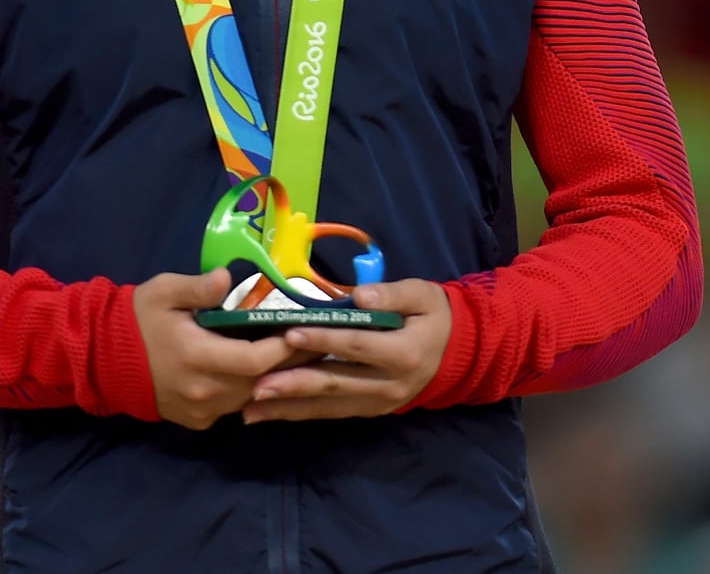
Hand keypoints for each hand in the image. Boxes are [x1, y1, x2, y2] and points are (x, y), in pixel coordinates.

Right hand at [133, 269, 317, 429]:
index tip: (307, 330)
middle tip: (317, 341)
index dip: (287, 348)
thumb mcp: (163, 292)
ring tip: (299, 355)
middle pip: (262, 382)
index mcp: (198, 357)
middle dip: (292, 363)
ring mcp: (200, 410)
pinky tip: (266, 373)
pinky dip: (252, 391)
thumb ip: (198, 287)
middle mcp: (204, 390)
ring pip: (252, 397)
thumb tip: (227, 278)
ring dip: (275, 378)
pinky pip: (234, 407)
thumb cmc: (137, 320)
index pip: (257, 360)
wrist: (102, 360)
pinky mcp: (196, 420)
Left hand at [242, 279, 451, 423]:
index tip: (289, 335)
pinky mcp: (369, 411)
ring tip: (252, 409)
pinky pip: (332, 413)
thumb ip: (391, 295)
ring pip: (328, 406)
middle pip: (336, 384)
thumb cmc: (434, 315)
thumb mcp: (422, 294)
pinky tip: (271, 414)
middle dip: (293, 385)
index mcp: (404, 353)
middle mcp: (390, 384)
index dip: (323, 341)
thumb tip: (358, 296)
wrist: (458, 352)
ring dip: (288, 408)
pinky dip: (300, 414)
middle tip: (256, 386)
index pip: (356, 346)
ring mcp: (379, 403)